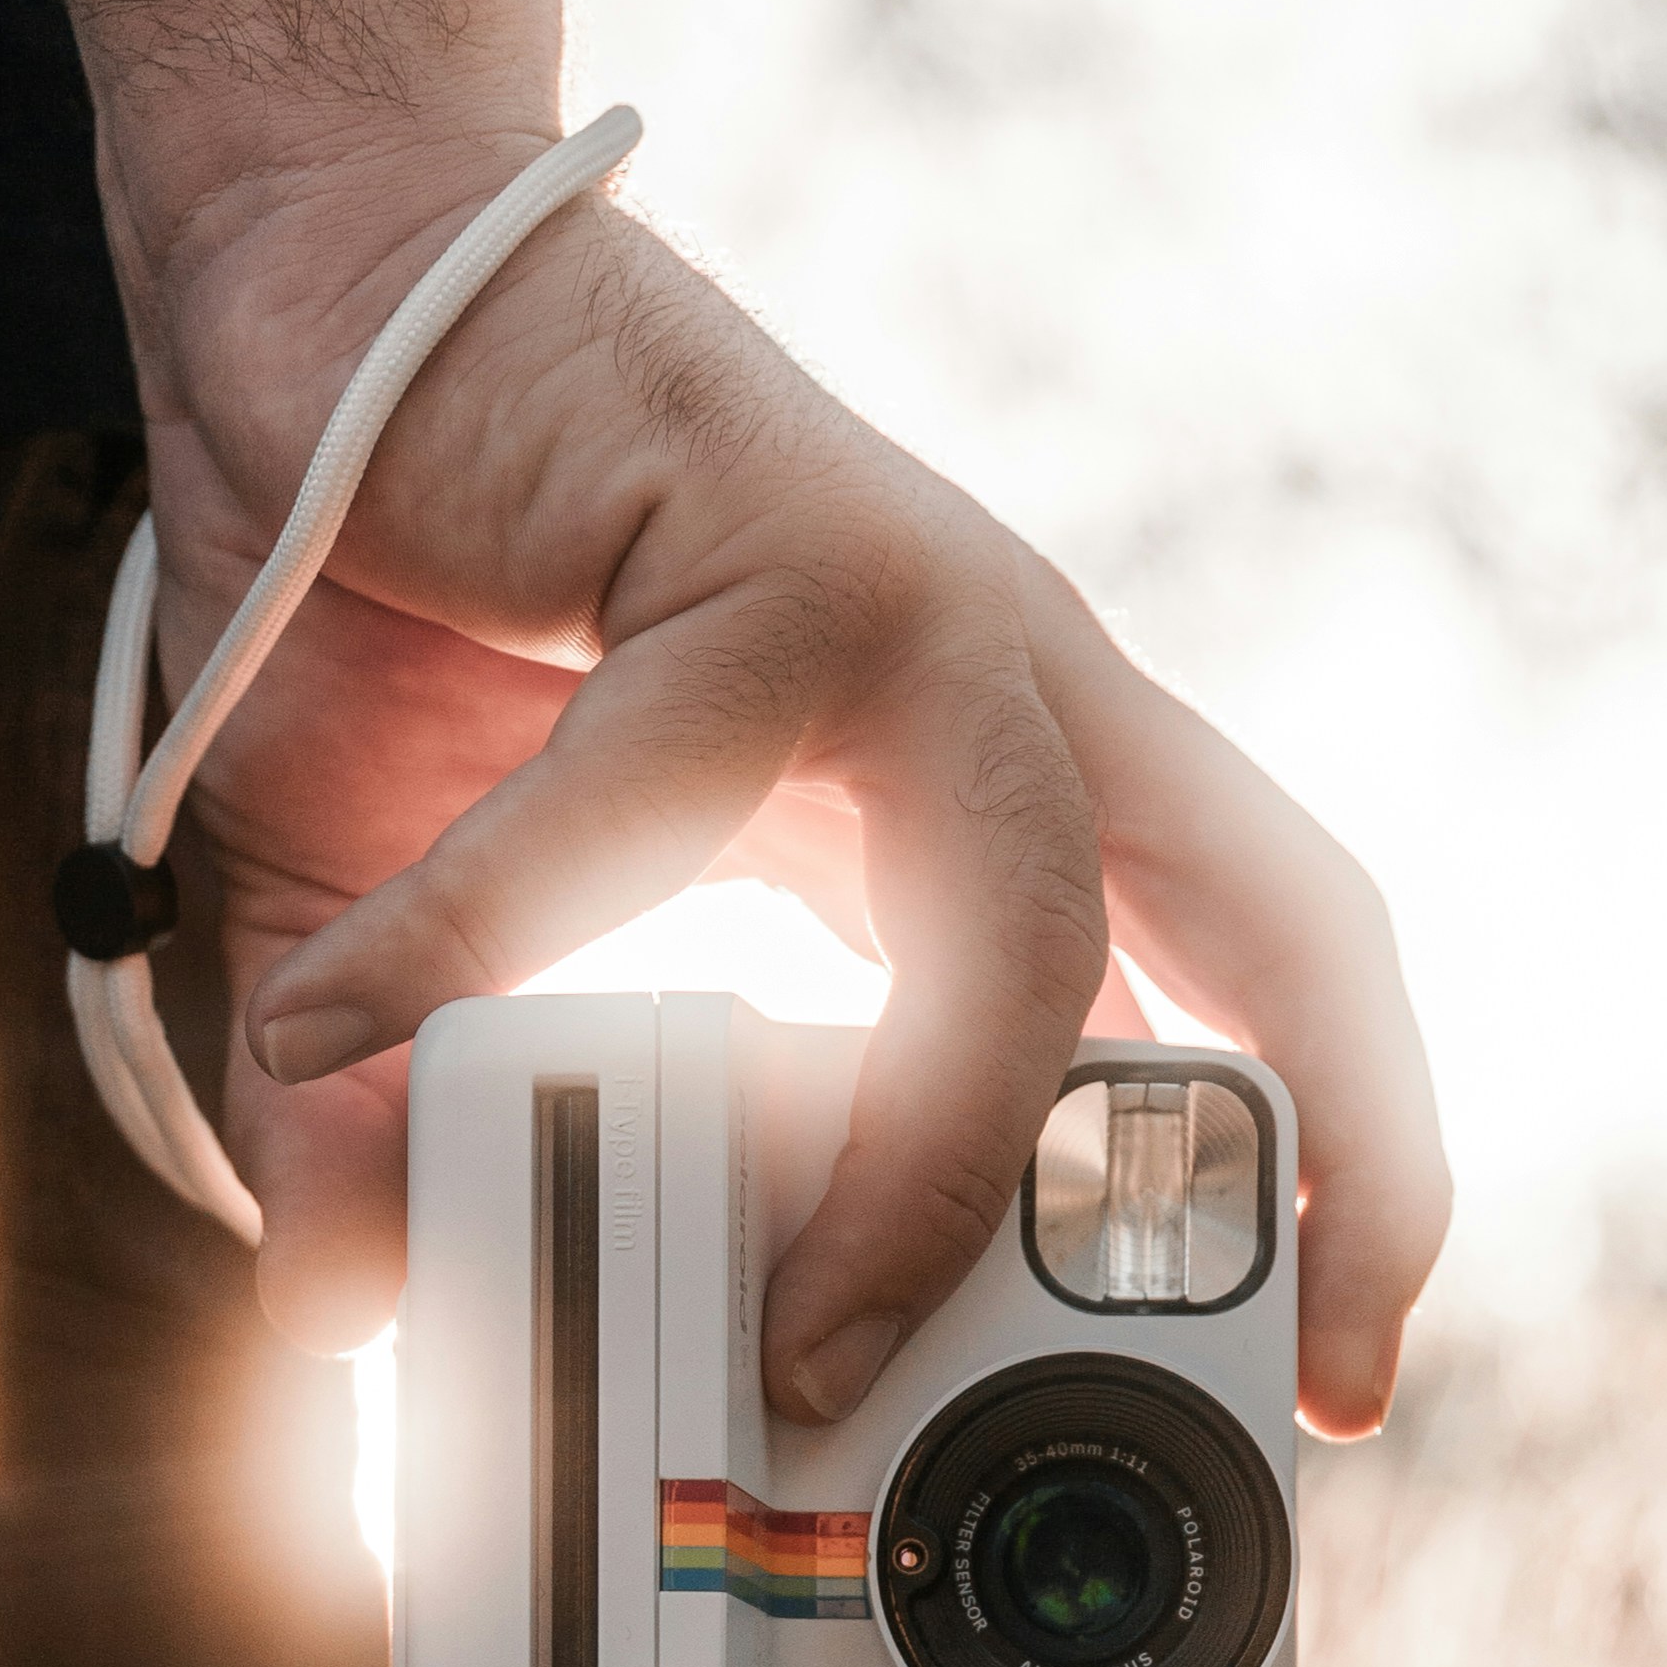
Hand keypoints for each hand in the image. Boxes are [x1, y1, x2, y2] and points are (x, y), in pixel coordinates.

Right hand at [127, 131, 1451, 1437]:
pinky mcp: (760, 534)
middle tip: (1326, 1384)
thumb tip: (346, 1324)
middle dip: (1352, 1157)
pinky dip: (482, 934)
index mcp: (977, 794)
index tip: (1328, 1366)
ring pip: (1037, 913)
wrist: (313, 282)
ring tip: (811, 1337)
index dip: (1322, 1165)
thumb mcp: (392, 946)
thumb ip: (392, 1137)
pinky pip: (654, 794)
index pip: (1234, 985)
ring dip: (937, 1157)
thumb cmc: (390, 608)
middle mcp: (1001, 694)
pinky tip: (341, 1028)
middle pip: (1286, 922)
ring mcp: (908, 606)